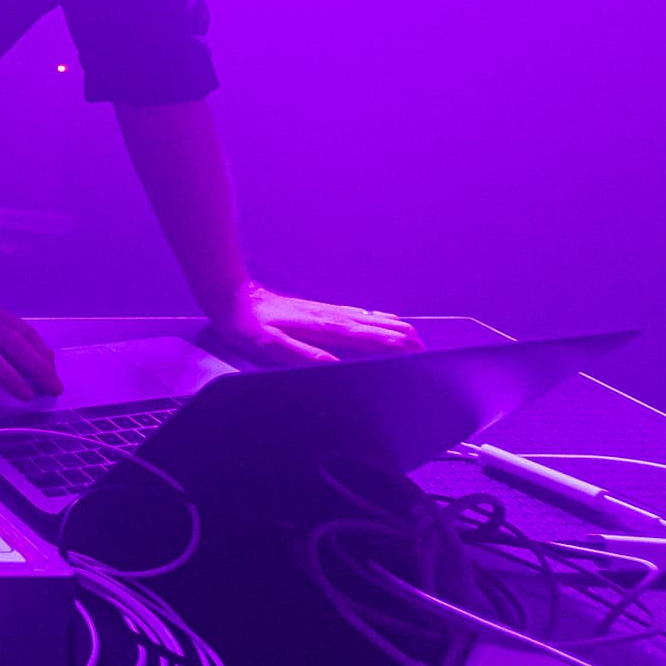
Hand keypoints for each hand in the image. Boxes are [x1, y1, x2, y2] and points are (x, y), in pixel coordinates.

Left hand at [202, 283, 421, 368]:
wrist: (236, 298)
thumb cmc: (251, 327)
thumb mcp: (271, 348)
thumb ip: (306, 357)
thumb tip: (338, 367)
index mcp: (330, 328)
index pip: (379, 339)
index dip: (403, 351)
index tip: (423, 363)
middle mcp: (338, 317)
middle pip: (388, 327)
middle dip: (412, 343)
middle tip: (430, 362)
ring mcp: (334, 312)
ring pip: (380, 320)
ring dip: (402, 333)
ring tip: (419, 349)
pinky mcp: (327, 311)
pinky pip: (366, 317)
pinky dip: (385, 324)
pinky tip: (388, 328)